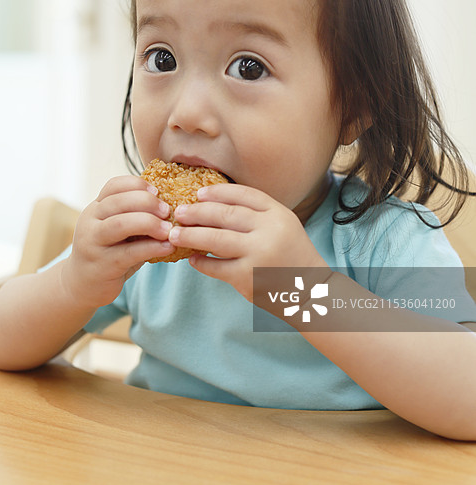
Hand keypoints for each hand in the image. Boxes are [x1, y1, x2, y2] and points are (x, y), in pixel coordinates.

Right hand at [62, 176, 174, 309]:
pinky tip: (168, 247)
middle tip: (167, 211)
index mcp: (95, 208)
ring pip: (121, 224)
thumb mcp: (116, 229)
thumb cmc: (109, 253)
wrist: (83, 286)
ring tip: (168, 230)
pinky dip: (152, 248)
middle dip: (147, 202)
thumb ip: (134, 216)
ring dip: (149, 223)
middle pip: (118, 201)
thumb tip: (170, 204)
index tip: (158, 191)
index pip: (114, 185)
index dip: (137, 184)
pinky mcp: (103, 265)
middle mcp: (90, 222)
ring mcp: (93, 243)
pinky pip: (130, 252)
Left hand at [170, 183, 327, 301]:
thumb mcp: (283, 225)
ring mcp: (257, 254)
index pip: (243, 195)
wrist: (311, 292)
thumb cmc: (291, 255)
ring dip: (191, 235)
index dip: (218, 192)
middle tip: (179, 212)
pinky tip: (192, 259)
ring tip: (174, 234)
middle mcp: (268, 231)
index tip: (199, 193)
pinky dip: (201, 263)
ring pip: (215, 239)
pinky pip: (216, 267)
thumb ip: (256, 215)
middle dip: (197, 212)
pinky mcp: (248, 278)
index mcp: (278, 214)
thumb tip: (213, 206)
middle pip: (225, 214)